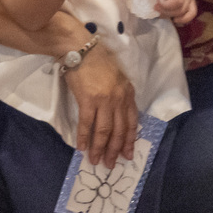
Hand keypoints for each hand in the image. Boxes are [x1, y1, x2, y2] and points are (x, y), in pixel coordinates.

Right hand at [63, 42, 138, 167]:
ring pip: (104, 131)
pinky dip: (84, 138)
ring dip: (100, 148)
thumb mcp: (117, 78)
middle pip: (119, 130)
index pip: (132, 122)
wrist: (80, 48)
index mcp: (128, 93)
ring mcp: (105, 100)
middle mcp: (119, 98)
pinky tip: (82, 148)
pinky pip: (87, 124)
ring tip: (95, 161)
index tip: (127, 155)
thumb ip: (120, 96)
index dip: (129, 140)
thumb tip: (116, 118)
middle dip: (114, 150)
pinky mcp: (88, 100)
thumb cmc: (97, 62)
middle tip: (110, 164)